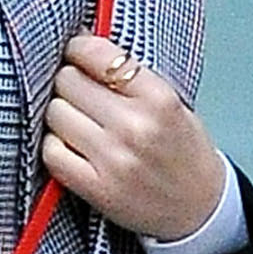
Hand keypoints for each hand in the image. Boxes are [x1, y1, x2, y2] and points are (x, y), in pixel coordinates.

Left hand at [42, 36, 224, 241]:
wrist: (200, 209)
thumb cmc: (184, 151)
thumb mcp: (171, 102)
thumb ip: (130, 76)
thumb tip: (80, 44)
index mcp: (158, 97)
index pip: (97, 54)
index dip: (77, 49)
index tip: (75, 53)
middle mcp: (134, 126)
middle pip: (68, 81)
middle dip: (68, 82)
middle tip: (78, 93)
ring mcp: (113, 159)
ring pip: (55, 114)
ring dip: (60, 114)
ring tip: (77, 122)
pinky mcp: (97, 189)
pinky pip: (52, 153)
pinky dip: (55, 146)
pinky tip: (71, 147)